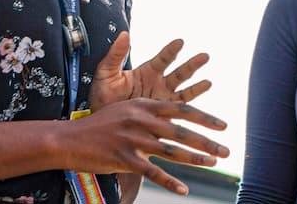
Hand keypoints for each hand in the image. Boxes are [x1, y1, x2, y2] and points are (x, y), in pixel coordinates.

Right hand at [63, 97, 228, 195]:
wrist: (70, 139)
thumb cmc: (100, 124)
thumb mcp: (125, 108)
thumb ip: (148, 110)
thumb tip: (171, 114)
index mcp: (144, 105)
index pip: (182, 109)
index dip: (205, 117)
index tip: (223, 125)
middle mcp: (141, 120)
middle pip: (181, 131)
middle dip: (207, 141)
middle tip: (226, 150)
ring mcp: (133, 139)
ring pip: (171, 151)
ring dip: (195, 159)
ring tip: (213, 164)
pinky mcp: (124, 158)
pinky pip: (152, 172)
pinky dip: (169, 181)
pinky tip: (183, 189)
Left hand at [89, 32, 211, 110]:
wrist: (100, 123)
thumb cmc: (102, 98)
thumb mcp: (106, 73)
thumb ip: (116, 55)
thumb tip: (124, 34)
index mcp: (147, 72)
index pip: (163, 59)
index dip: (172, 51)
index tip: (180, 42)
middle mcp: (158, 85)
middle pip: (179, 73)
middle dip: (192, 65)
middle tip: (205, 56)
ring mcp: (162, 100)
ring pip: (184, 92)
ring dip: (197, 87)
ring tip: (208, 82)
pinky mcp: (163, 117)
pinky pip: (179, 113)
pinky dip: (191, 111)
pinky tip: (199, 114)